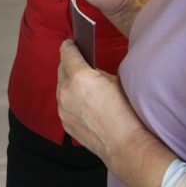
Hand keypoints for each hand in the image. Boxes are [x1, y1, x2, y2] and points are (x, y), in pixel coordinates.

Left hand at [55, 40, 145, 165]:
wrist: (123, 144)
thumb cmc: (125, 111)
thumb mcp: (114, 82)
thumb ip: (96, 72)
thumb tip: (89, 70)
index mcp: (79, 76)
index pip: (67, 53)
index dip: (69, 46)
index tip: (70, 42)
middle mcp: (66, 91)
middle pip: (61, 69)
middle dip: (68, 63)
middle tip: (76, 60)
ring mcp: (62, 108)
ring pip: (60, 88)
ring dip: (68, 82)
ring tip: (78, 81)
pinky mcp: (64, 122)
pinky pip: (63, 104)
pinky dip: (69, 99)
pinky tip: (80, 101)